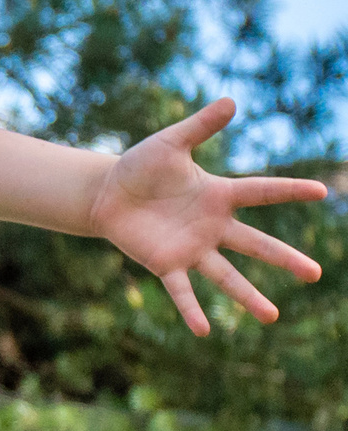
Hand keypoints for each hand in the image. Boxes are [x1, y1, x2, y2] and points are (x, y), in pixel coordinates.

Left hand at [88, 97, 327, 335]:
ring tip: (272, 317)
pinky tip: (204, 330)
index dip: (290, 191)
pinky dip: (191, 309)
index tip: (323, 191)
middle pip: (256, 245)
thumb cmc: (141, 167)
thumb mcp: (169, 143)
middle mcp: (213, 227)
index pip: (262, 192)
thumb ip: (200, 126)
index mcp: (219, 195)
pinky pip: (182, 290)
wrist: (106, 194)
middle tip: (316, 274)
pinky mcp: (166, 264)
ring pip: (226, 276)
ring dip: (248, 297)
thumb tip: (231, 100)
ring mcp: (192, 248)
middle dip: (286, 260)